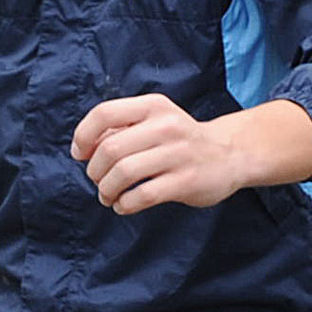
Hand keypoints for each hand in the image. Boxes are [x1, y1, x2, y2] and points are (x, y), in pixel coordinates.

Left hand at [70, 93, 311, 213]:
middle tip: (98, 180)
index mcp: (153, 106)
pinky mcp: (185, 181)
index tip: (80, 154)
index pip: (104, 114)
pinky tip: (124, 205)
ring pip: (123, 173)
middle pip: (110, 149)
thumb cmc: (180, 139)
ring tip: (108, 196)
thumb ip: (121, 129)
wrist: (230, 154)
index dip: (83, 136)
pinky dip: (124, 204)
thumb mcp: (155, 121)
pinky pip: (142, 195)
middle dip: (94, 170)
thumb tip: (85, 149)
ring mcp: (178, 154)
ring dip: (106, 189)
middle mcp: (166, 126)